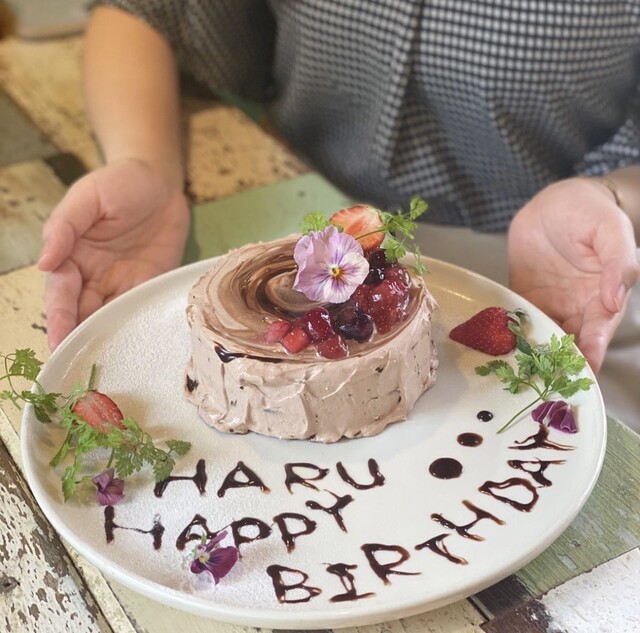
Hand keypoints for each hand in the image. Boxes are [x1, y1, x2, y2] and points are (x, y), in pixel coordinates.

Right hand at [39, 159, 189, 350]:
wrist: (161, 181)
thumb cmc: (119, 183)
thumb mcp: (87, 198)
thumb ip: (65, 227)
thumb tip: (44, 263)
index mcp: (72, 257)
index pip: (62, 294)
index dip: (59, 319)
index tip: (57, 343)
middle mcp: (94, 276)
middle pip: (83, 314)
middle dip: (79, 339)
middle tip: (77, 367)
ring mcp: (122, 283)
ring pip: (109, 318)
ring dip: (106, 340)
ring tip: (106, 365)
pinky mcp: (149, 285)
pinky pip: (140, 310)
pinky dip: (136, 328)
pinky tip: (136, 346)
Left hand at [508, 177, 639, 371]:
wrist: (557, 201)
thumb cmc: (591, 212)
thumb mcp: (611, 229)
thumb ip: (618, 261)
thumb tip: (615, 296)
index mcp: (602, 296)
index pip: (598, 331)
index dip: (591, 351)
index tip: (582, 371)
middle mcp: (576, 306)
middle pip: (569, 342)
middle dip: (558, 364)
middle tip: (543, 385)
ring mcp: (549, 303)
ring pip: (542, 335)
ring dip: (531, 355)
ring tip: (517, 376)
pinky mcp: (524, 295)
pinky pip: (515, 319)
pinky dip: (508, 334)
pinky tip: (496, 350)